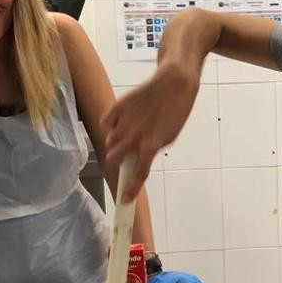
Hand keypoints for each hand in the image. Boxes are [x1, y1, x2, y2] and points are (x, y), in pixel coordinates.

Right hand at [103, 61, 199, 199]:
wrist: (174, 82)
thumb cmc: (176, 111)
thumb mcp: (169, 136)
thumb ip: (152, 149)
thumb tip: (138, 157)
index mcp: (151, 146)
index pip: (137, 174)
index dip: (131, 189)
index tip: (125, 199)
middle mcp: (134, 136)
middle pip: (114, 159)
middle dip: (117, 162)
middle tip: (124, 157)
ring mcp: (124, 121)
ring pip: (109, 141)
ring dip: (115, 143)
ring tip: (127, 134)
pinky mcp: (117, 107)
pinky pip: (106, 123)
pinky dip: (110, 126)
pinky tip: (120, 123)